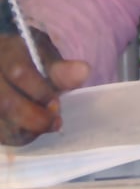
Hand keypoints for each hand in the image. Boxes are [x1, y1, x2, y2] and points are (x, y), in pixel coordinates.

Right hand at [0, 30, 89, 144]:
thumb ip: (60, 69)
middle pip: (5, 102)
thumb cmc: (29, 59)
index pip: (19, 72)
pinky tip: (31, 132)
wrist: (6, 64)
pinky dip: (15, 137)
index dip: (40, 92)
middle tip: (55, 121)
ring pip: (0, 122)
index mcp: (7, 51)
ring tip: (46, 126)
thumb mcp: (44, 56)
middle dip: (33, 116)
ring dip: (25, 130)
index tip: (57, 104)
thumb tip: (83, 72)